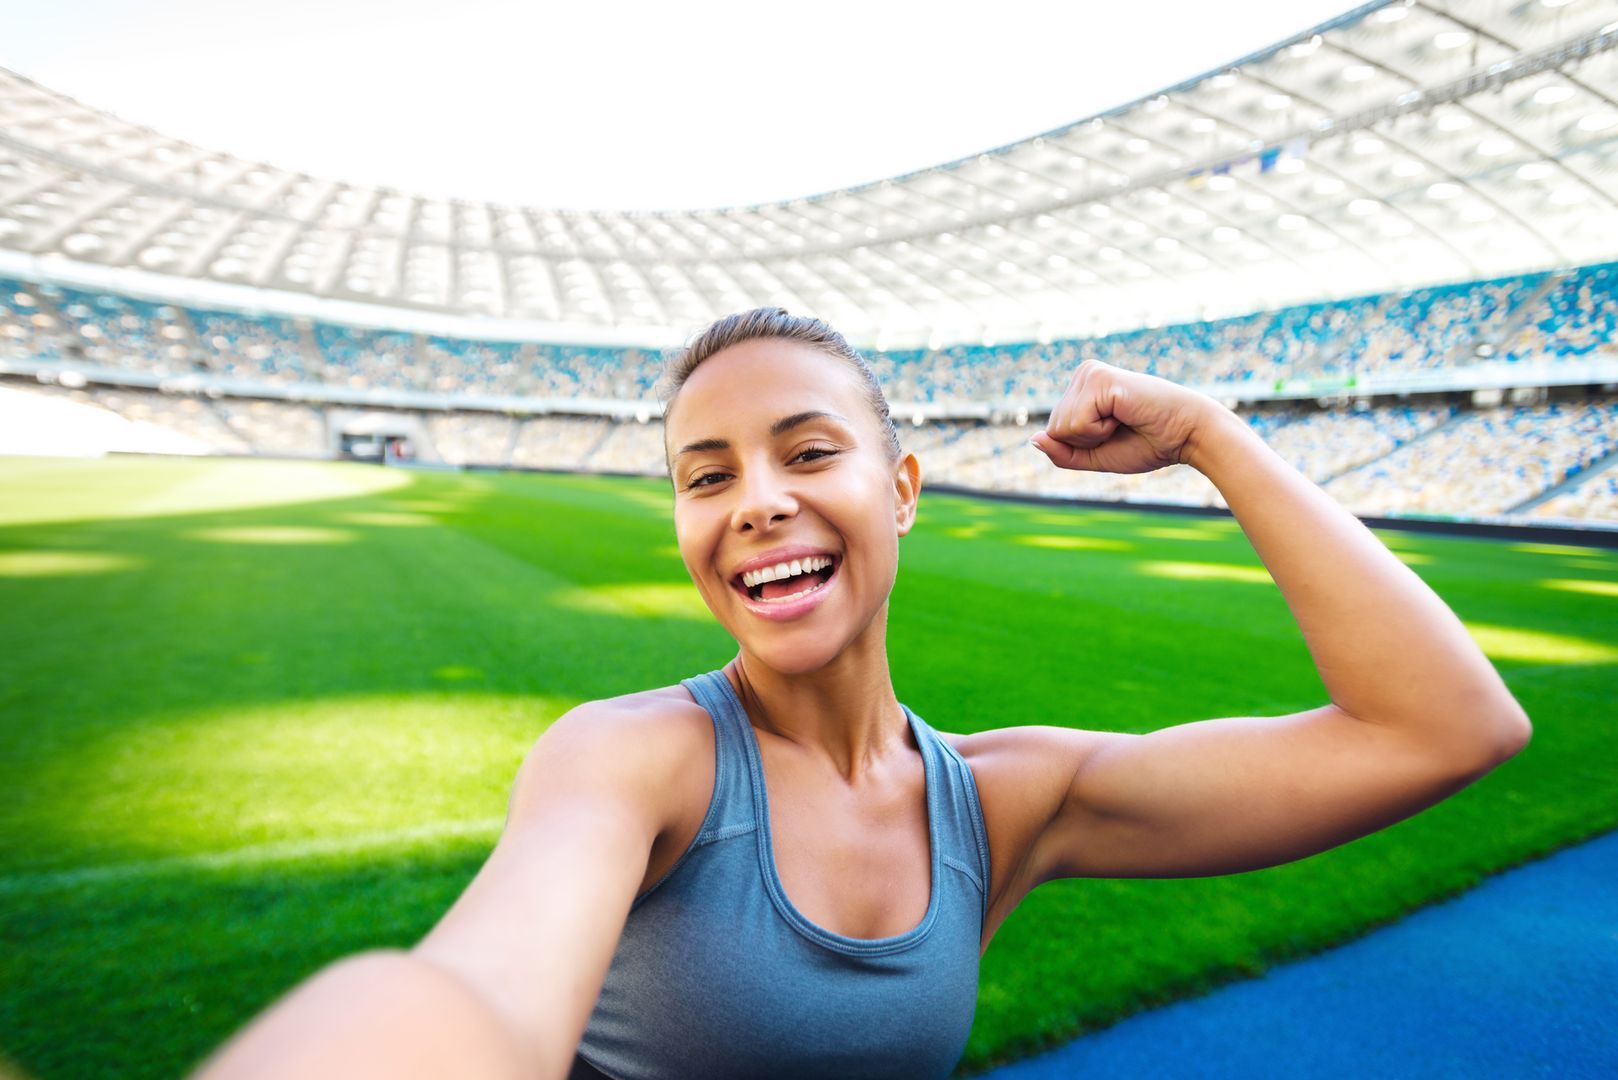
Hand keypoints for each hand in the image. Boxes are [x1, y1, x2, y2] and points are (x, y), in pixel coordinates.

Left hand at [1028, 359, 1223, 474]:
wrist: (1187, 436)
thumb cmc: (1147, 443)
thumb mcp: (1095, 456)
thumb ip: (1063, 452)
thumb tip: (1033, 439)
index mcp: (1081, 388)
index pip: (1053, 432)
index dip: (1082, 446)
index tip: (1115, 433)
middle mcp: (1083, 374)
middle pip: (1054, 429)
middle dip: (1086, 441)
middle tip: (1121, 427)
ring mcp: (1090, 373)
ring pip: (1062, 427)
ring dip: (1094, 436)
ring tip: (1124, 419)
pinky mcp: (1099, 378)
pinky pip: (1076, 424)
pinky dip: (1099, 431)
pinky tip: (1124, 415)